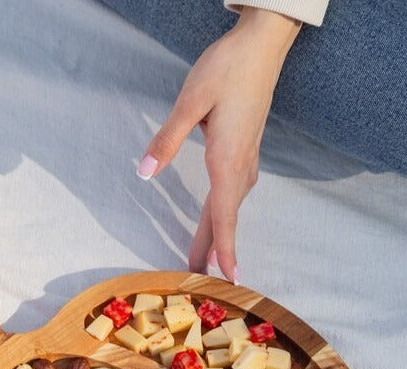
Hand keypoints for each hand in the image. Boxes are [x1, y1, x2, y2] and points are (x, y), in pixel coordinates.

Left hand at [137, 7, 300, 282]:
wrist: (262, 47)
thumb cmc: (228, 69)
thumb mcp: (191, 101)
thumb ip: (167, 139)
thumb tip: (145, 172)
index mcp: (228, 160)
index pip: (224, 216)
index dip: (225, 249)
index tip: (228, 279)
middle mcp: (240, 167)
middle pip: (223, 219)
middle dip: (212, 252)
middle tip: (201, 283)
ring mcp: (246, 161)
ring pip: (227, 208)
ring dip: (216, 236)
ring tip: (205, 264)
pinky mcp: (244, 154)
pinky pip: (230, 195)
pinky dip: (222, 217)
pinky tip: (216, 225)